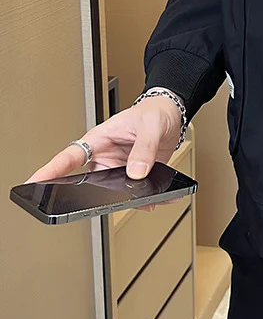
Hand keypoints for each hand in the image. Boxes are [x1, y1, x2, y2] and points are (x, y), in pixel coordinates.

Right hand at [24, 94, 183, 210]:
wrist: (171, 114)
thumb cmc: (154, 112)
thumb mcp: (150, 125)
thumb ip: (144, 148)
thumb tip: (136, 172)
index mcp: (99, 139)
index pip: (70, 156)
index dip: (51, 169)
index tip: (34, 182)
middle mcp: (105, 157)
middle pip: (88, 181)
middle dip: (90, 197)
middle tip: (97, 206)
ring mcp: (119, 169)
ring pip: (112, 192)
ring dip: (126, 199)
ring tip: (143, 201)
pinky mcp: (135, 177)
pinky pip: (135, 193)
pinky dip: (145, 198)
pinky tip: (156, 199)